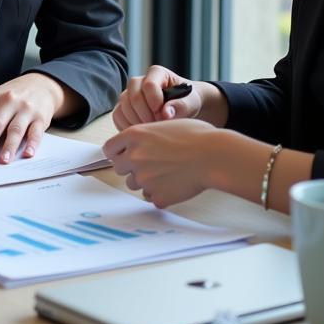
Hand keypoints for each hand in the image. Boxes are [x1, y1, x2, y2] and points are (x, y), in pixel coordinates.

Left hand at [0, 72, 64, 163]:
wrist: (41, 84)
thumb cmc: (13, 97)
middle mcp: (8, 101)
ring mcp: (25, 109)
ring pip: (15, 130)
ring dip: (8, 147)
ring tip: (2, 161)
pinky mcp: (40, 117)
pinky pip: (35, 133)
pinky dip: (31, 144)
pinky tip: (27, 154)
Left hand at [103, 118, 220, 206]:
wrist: (215, 156)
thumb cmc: (197, 137)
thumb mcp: (164, 124)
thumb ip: (144, 136)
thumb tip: (135, 145)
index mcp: (134, 135)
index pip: (108, 149)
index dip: (117, 152)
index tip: (125, 154)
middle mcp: (134, 157)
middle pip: (118, 168)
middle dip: (130, 167)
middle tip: (152, 164)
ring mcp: (144, 178)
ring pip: (134, 184)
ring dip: (145, 181)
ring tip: (168, 173)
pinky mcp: (157, 196)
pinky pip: (151, 198)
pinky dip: (161, 194)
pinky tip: (176, 185)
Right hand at [112, 66, 201, 129]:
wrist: (184, 108)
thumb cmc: (188, 101)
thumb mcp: (191, 102)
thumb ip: (181, 106)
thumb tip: (165, 112)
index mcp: (157, 73)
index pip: (149, 84)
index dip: (155, 101)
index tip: (164, 115)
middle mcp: (139, 81)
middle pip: (133, 96)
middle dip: (146, 115)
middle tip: (159, 126)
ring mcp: (129, 94)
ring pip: (123, 106)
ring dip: (137, 122)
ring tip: (152, 130)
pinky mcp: (123, 107)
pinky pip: (117, 115)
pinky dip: (127, 126)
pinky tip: (142, 133)